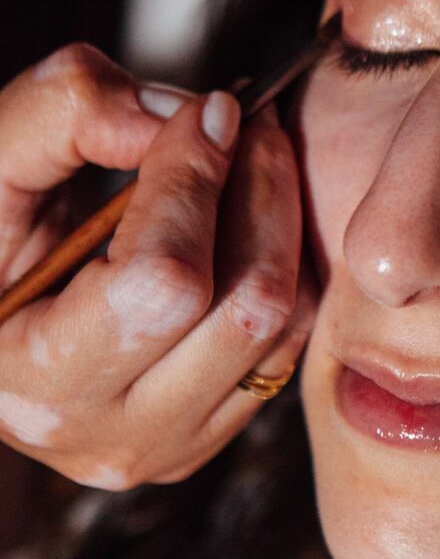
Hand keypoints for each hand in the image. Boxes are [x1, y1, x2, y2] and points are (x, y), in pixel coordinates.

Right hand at [0, 44, 314, 489]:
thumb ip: (67, 114)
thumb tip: (186, 118)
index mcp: (33, 381)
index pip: (161, 283)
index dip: (196, 184)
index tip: (209, 111)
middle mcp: (108, 436)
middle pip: (243, 311)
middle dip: (262, 196)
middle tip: (249, 124)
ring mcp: (167, 446)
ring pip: (281, 329)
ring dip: (282, 226)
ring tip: (250, 159)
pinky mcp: (208, 436)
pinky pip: (287, 346)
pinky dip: (282, 267)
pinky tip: (248, 216)